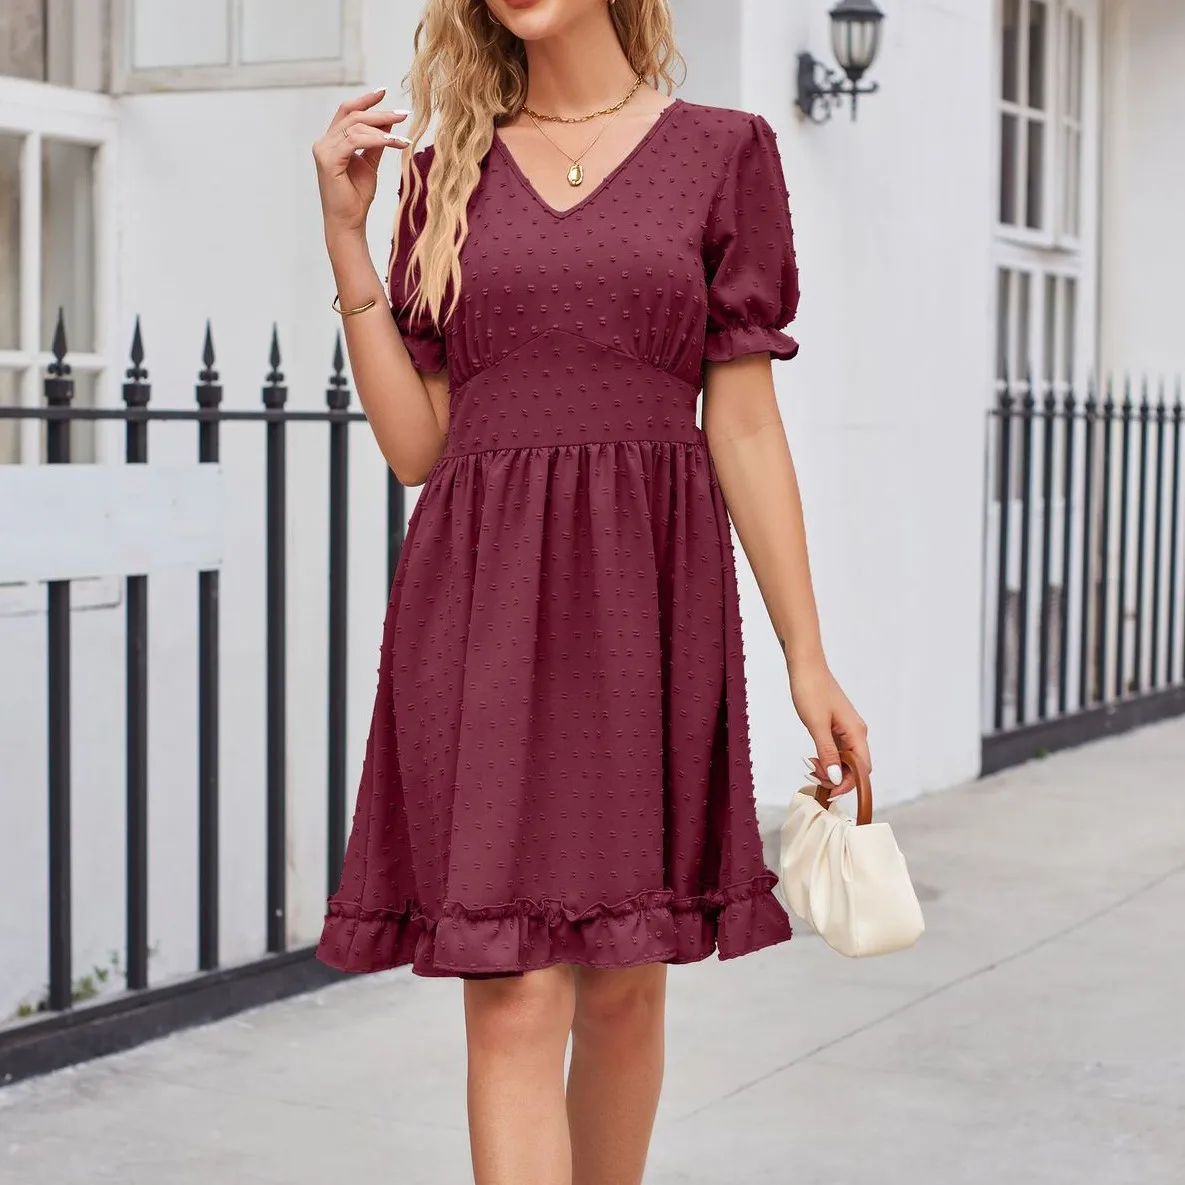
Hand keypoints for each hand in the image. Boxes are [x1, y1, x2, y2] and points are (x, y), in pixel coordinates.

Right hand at [313, 87, 409, 239]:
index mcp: (332, 142)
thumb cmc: (356, 197)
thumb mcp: (369, 164)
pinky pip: (355, 140)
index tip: (383, 92)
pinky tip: (392, 142)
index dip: (365, 100)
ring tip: (403, 138)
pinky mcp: (328, 160)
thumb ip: (376, 143)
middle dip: (380, 112)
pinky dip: (375, 139)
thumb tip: (388, 122)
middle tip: (404, 113)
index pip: (347, 112)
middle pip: (353, 115)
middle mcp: (324, 142)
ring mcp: (323, 150)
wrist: (349, 222)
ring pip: (355, 126)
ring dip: (382, 128)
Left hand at [787, 656, 869, 799]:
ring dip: (830, 768)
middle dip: (836, 777)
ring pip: (845, 760)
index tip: (829, 791)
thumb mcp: (816, 725)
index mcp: (856, 732)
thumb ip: (827, 752)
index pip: (862, 769)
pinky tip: (813, 758)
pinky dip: (827, 758)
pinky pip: (837, 750)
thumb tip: (835, 777)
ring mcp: (847, 730)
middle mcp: (856, 732)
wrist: (805, 666)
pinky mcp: (837, 726)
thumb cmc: (811, 690)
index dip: (848, 784)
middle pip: (855, 767)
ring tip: (810, 766)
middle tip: (813, 774)